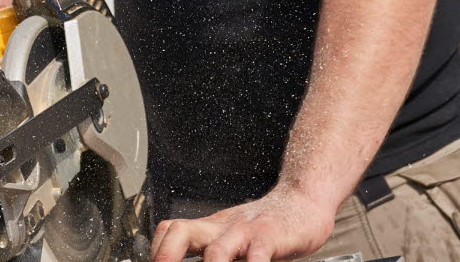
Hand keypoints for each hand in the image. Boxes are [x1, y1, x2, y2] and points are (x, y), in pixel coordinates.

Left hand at [150, 184, 334, 261]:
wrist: (302, 202)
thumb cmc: (267, 227)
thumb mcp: (234, 237)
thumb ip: (213, 252)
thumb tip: (186, 260)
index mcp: (210, 229)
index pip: (169, 231)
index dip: (157, 251)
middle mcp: (222, 228)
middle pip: (180, 231)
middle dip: (165, 257)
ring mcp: (245, 232)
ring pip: (216, 251)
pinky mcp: (270, 238)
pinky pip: (257, 256)